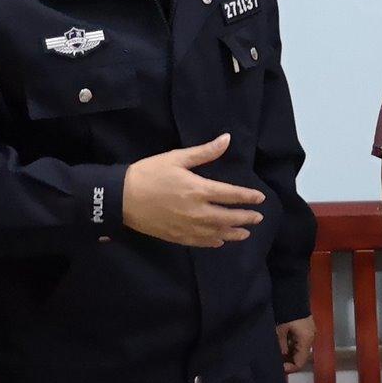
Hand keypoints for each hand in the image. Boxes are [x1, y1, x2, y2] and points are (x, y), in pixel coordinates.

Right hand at [122, 134, 265, 247]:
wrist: (121, 197)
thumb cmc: (148, 173)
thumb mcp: (176, 158)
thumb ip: (204, 152)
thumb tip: (226, 139)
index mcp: (199, 189)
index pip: (231, 195)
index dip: (248, 197)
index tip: (260, 198)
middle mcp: (197, 211)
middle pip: (228, 217)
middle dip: (246, 217)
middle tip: (258, 218)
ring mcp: (187, 227)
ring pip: (218, 233)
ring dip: (234, 233)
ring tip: (246, 233)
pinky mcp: (176, 236)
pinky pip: (201, 242)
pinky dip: (213, 242)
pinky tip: (220, 241)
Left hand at [277, 317, 315, 373]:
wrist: (294, 296)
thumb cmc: (288, 313)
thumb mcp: (281, 330)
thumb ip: (281, 345)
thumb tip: (281, 355)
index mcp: (306, 341)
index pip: (300, 362)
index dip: (290, 368)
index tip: (279, 368)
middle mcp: (311, 339)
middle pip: (301, 357)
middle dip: (289, 360)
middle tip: (277, 361)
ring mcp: (310, 334)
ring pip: (300, 350)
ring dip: (290, 353)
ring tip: (278, 353)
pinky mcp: (307, 329)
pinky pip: (300, 342)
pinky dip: (292, 345)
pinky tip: (283, 344)